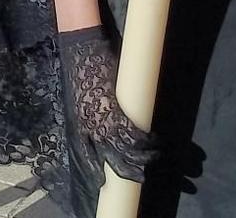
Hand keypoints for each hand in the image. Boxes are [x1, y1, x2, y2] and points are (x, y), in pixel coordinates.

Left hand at [55, 27, 161, 184]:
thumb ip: (88, 116)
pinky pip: (136, 136)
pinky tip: (157, 142)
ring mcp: (104, 124)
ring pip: (129, 153)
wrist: (82, 50)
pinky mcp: (116, 113)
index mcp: (78, 129)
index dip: (93, 173)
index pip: (85, 158)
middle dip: (132, 172)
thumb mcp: (79, 99)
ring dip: (146, 158)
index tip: (102, 184)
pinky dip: (148, 141)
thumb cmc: (81, 71)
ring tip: (157, 157)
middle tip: (145, 178)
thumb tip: (102, 127)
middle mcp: (90, 132)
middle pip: (114, 163)